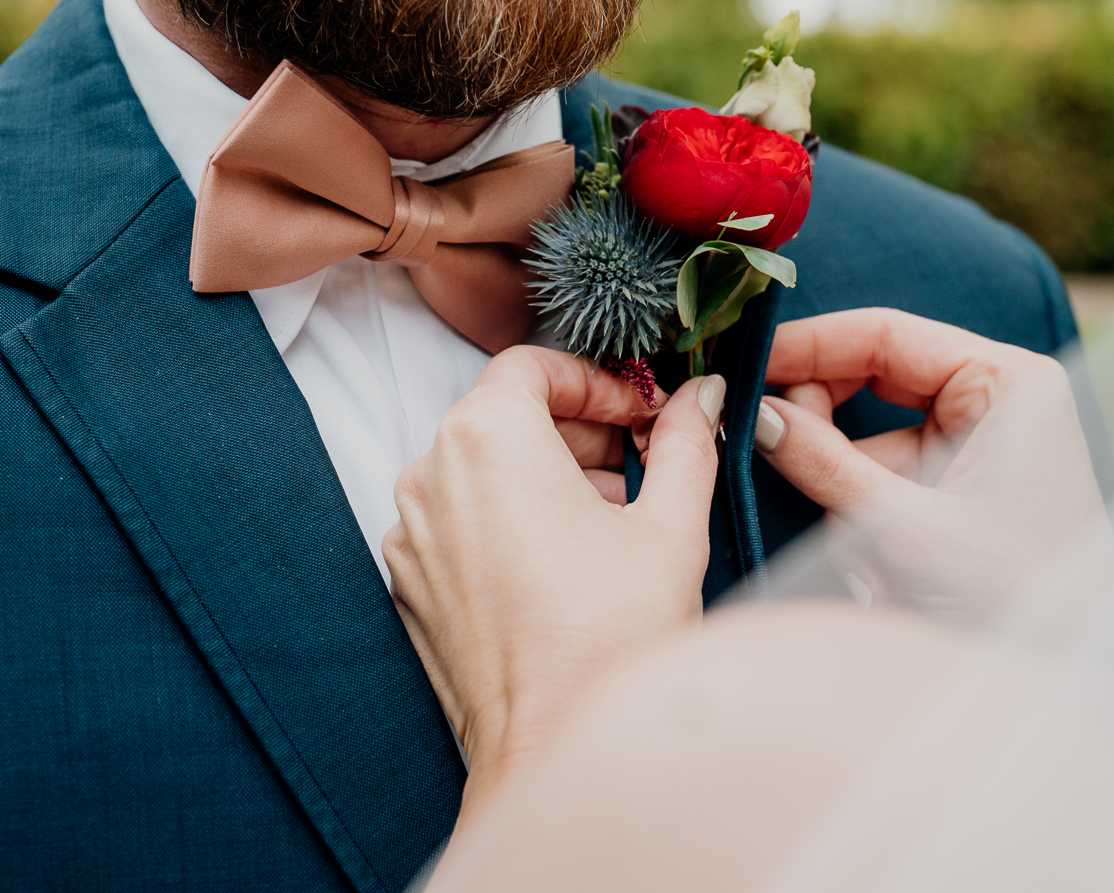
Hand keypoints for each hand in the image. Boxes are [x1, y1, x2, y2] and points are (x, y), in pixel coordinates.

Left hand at [383, 348, 724, 810]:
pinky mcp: (410, 583)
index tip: (641, 413)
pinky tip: (569, 562)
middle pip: (504, 414)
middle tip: (642, 461)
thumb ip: (686, 439)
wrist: (553, 748)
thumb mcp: (670, 523)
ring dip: (546, 474)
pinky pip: (460, 521)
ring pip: (481, 468)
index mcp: (486, 438)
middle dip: (578, 429)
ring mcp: (412, 533)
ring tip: (613, 519)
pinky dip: (510, 519)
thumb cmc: (610, 640)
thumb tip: (702, 394)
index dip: (596, 380)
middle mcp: (430, 475)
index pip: (532, 365)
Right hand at [757, 309, 1113, 623]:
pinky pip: (883, 482)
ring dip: (845, 493)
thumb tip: (756, 415)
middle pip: (871, 378)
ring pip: (868, 440)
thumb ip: (826, 465)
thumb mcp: (907, 529)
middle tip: (768, 445)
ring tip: (867, 562)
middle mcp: (994, 401)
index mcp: (1007, 381)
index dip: (810, 345)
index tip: (746, 364)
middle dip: (823, 424)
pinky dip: (863, 521)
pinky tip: (881, 576)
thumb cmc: (1015, 596)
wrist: (1070, 679)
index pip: (886, 335)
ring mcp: (976, 447)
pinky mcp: (959, 491)